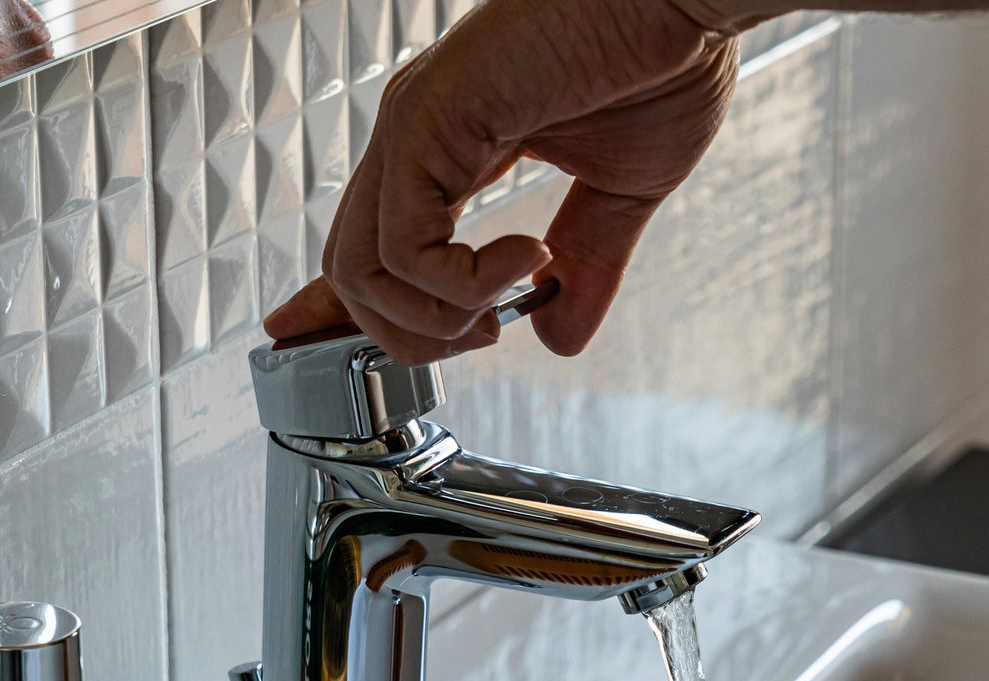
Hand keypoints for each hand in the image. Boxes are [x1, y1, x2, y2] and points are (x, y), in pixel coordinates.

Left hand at [262, 0, 741, 362]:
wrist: (686, 0)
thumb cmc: (661, 61)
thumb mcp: (621, 193)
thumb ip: (586, 266)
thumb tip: (562, 339)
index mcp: (448, 143)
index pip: (369, 239)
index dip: (332, 302)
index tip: (302, 338)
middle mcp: (416, 133)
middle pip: (350, 271)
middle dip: (411, 336)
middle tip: (488, 333)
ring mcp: (415, 125)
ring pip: (361, 271)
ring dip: (438, 320)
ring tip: (506, 305)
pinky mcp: (430, 120)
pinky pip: (405, 248)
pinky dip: (465, 284)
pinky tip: (526, 258)